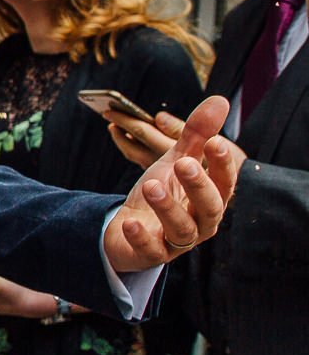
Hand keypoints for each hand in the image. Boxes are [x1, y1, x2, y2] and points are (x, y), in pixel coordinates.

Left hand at [104, 94, 238, 273]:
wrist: (129, 227)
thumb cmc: (161, 192)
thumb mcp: (175, 161)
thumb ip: (196, 135)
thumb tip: (220, 100)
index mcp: (210, 199)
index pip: (224, 183)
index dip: (221, 164)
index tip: (214, 142)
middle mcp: (200, 223)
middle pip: (209, 208)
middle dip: (198, 185)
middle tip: (184, 163)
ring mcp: (176, 242)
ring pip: (181, 229)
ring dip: (168, 207)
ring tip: (150, 185)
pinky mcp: (151, 254)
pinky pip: (150, 250)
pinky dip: (141, 237)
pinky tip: (130, 221)